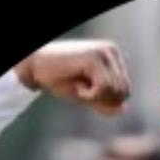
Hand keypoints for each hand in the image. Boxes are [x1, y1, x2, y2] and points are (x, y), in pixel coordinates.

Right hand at [15, 40, 130, 115]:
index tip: (86, 90)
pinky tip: (76, 85)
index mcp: (113, 57)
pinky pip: (103, 89)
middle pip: (124, 92)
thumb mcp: (87, 96)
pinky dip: (89, 95)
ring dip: (95, 97)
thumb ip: (105, 103)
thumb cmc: (60, 80)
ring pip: (116, 91)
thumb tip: (123, 109)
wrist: (34, 67)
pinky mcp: (94, 58)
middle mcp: (111, 51)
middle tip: (81, 90)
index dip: (107, 101)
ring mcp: (103, 52)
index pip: (125, 91)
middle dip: (103, 100)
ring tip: (78, 85)